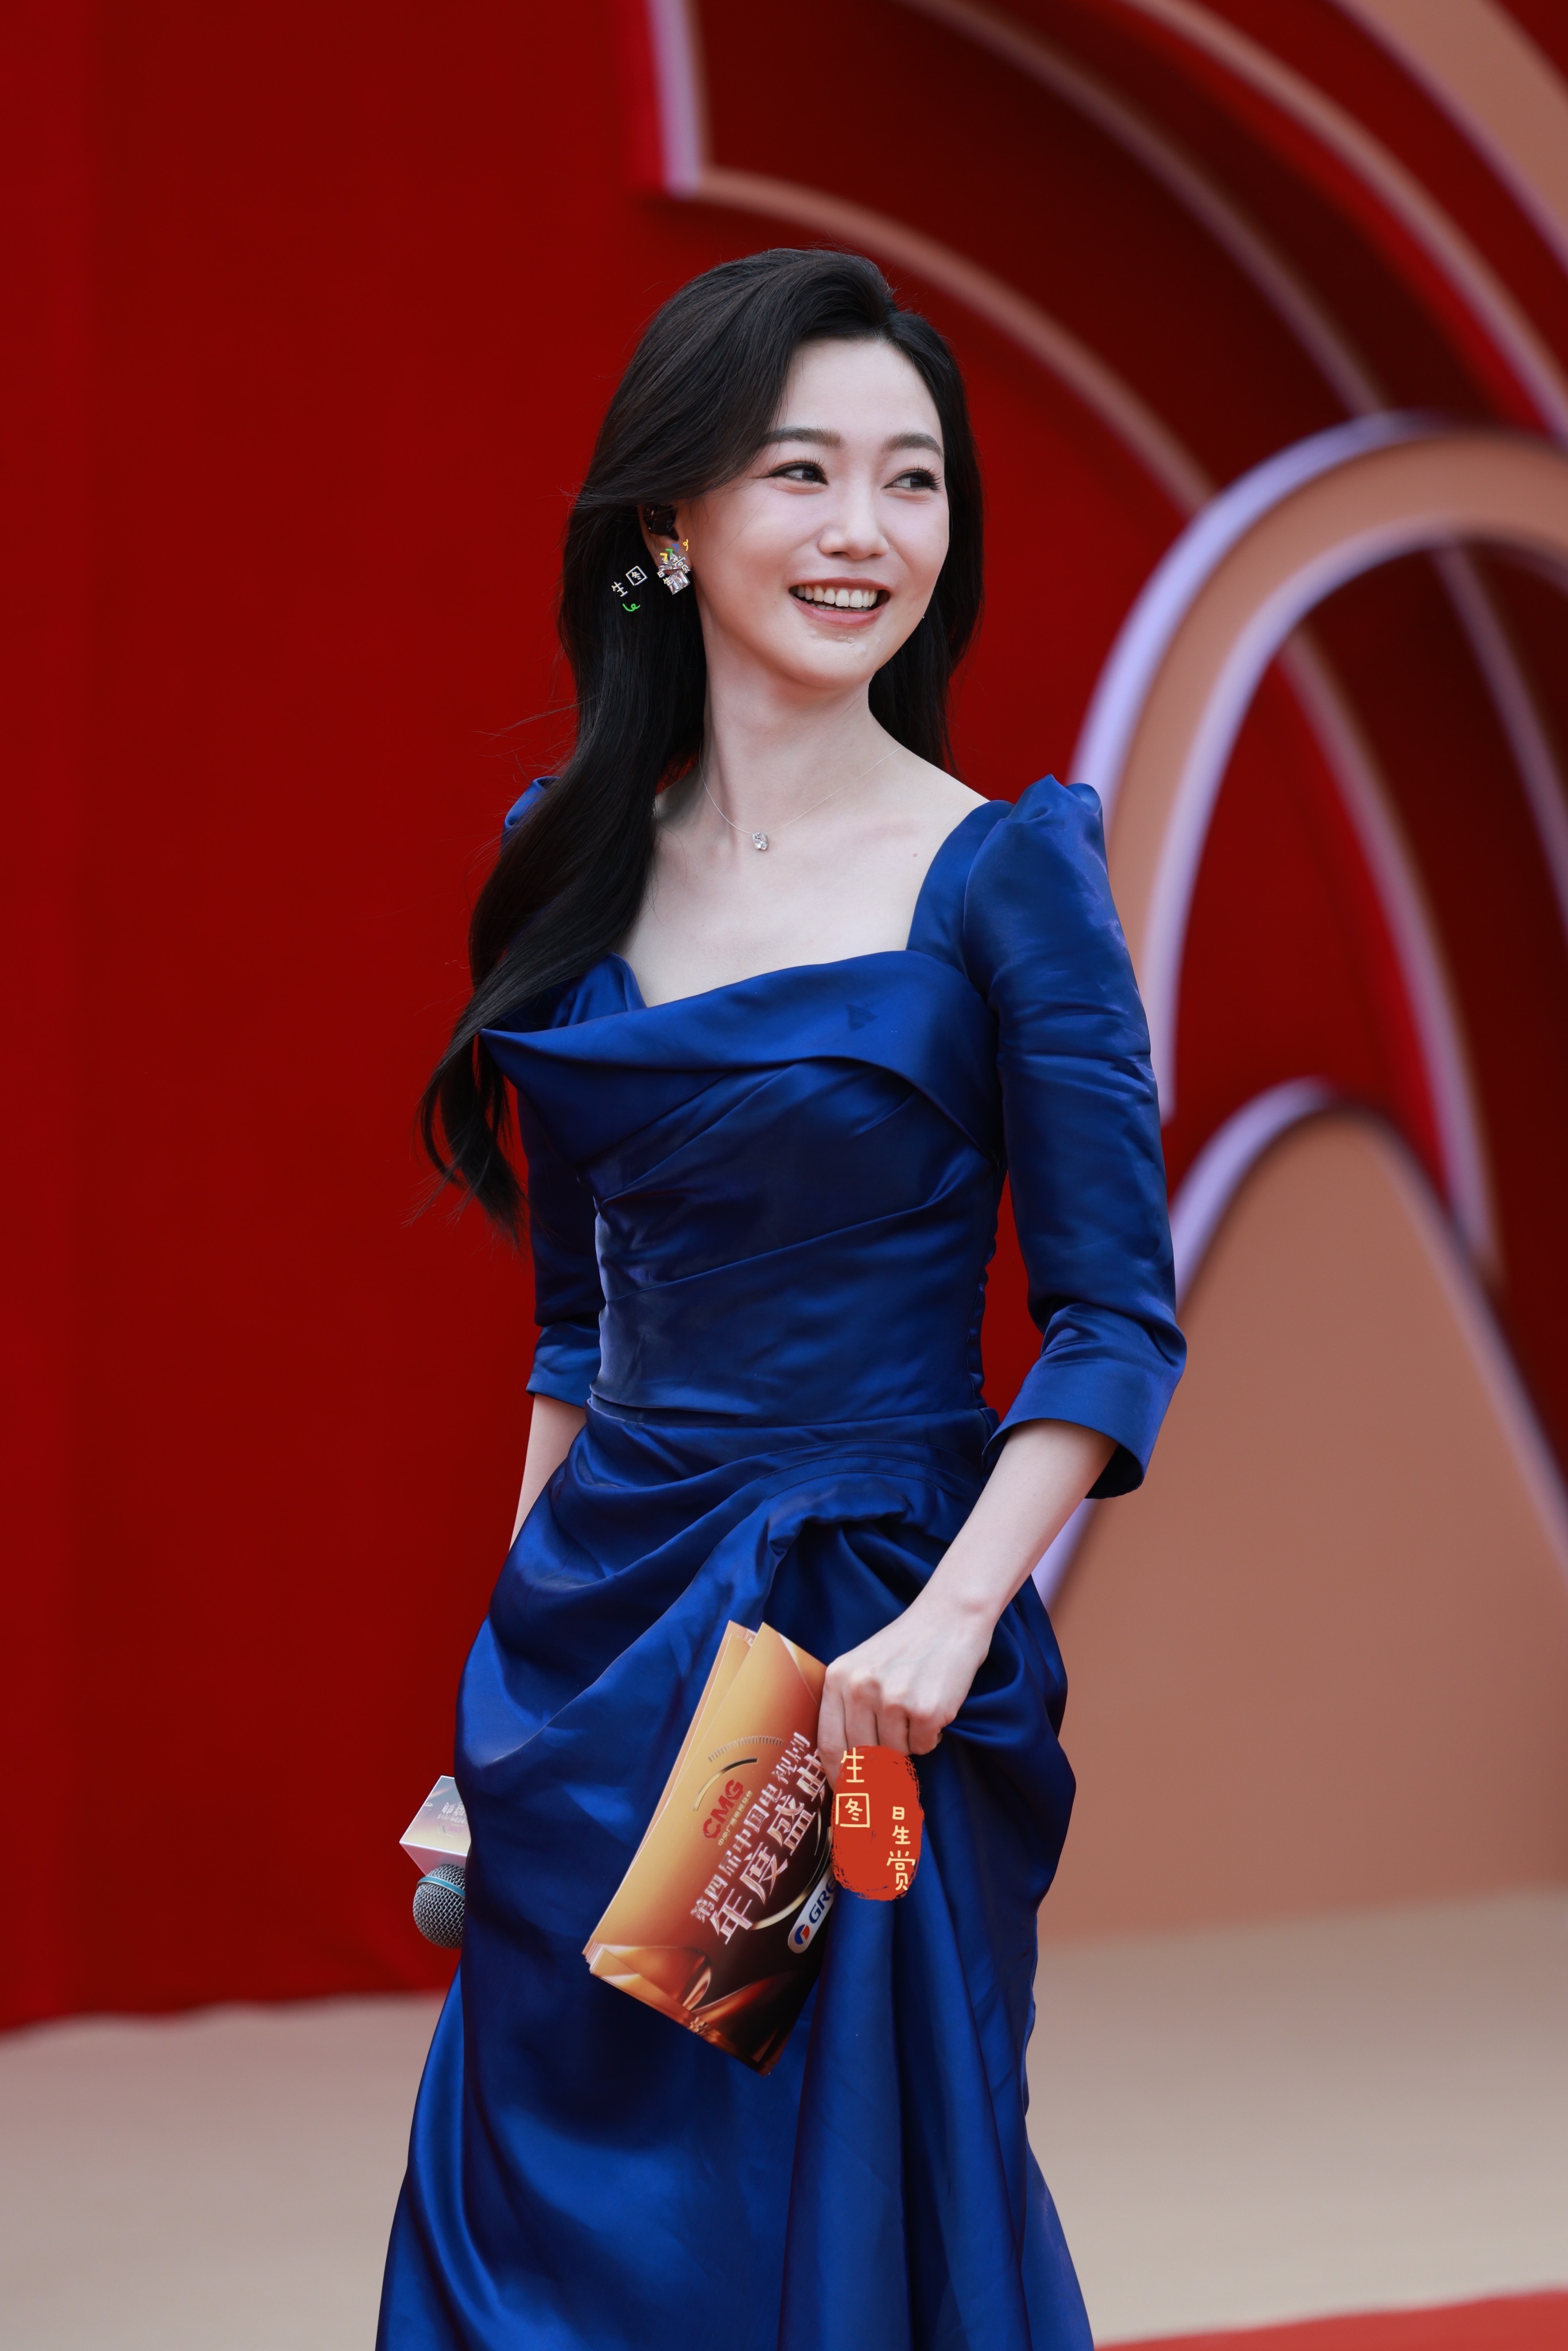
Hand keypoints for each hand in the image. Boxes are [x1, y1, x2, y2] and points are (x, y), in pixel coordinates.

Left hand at [817, 1589, 993, 1782]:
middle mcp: (861, 1689)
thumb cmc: (906, 1647)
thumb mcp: (863, 1667)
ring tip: (915, 1711)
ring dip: (907, 1744)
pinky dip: (930, 1736)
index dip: (838, 1777)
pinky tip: (932, 1707)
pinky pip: (923, 1747)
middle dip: (877, 1769)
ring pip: (894, 1754)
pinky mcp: (926, 1709)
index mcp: (838, 1678)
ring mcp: (893, 1700)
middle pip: (862, 1756)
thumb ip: (850, 1709)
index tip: (847, 1795)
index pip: (829, 1744)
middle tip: (889, 1773)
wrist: (950, 1618)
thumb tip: (848, 1770)